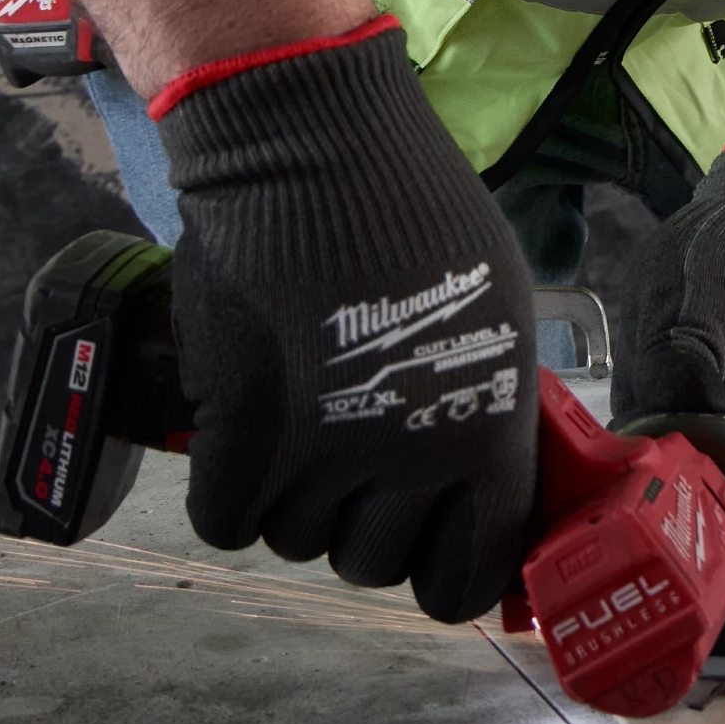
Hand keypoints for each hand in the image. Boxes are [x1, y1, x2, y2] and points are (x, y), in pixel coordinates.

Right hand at [156, 21, 537, 617]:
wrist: (311, 150)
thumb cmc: (410, 212)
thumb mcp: (496, 310)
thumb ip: (487, 410)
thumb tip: (480, 487)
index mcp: (490, 431)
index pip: (470, 573)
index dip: (443, 570)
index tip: (424, 549)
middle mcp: (414, 460)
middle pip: (373, 565)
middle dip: (357, 523)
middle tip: (346, 454)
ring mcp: (325, 458)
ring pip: (296, 540)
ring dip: (290, 494)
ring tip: (297, 407)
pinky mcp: (242, 444)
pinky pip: (229, 521)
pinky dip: (228, 485)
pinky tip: (246, 420)